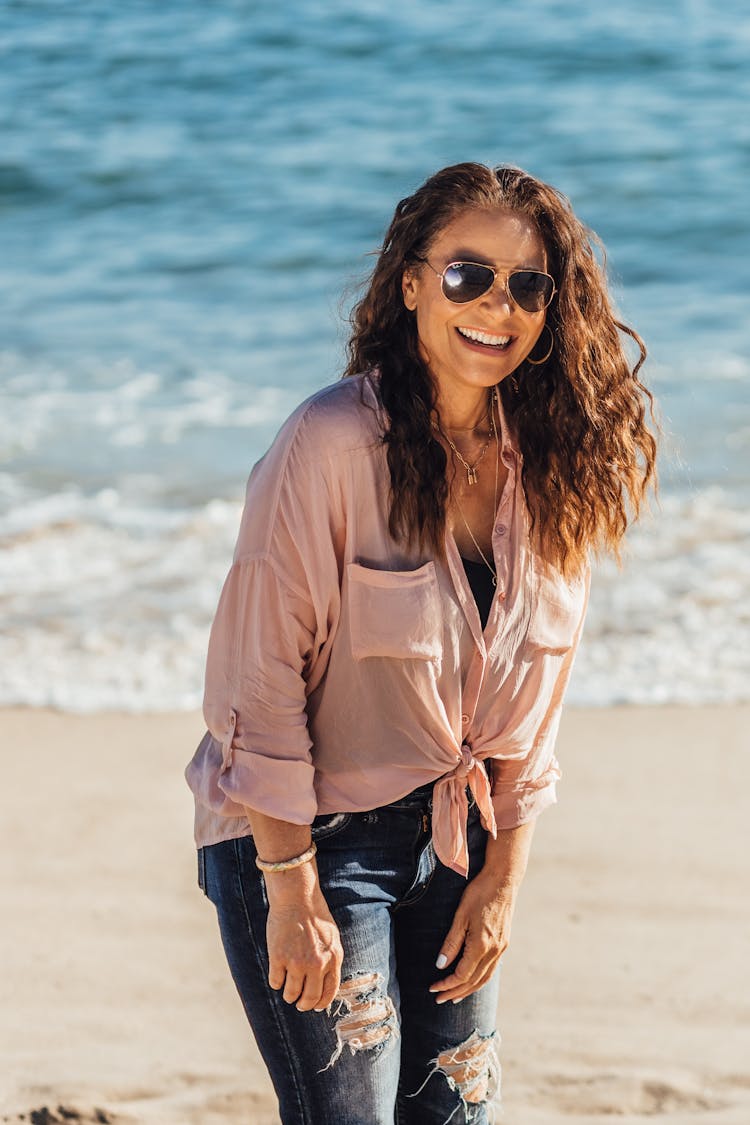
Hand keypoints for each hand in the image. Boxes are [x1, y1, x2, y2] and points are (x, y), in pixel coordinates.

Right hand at [265, 869, 343, 1012]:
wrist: (297, 897)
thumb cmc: (315, 915)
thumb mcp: (332, 938)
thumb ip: (331, 959)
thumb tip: (327, 982)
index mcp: (333, 959)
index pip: (329, 993)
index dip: (321, 1003)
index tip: (315, 1006)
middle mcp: (316, 964)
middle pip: (310, 998)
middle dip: (303, 1005)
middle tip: (298, 1003)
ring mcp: (296, 962)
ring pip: (291, 994)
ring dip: (289, 995)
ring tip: (288, 991)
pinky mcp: (278, 958)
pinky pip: (275, 982)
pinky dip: (276, 982)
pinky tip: (277, 975)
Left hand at [429, 872, 515, 1003]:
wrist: (503, 880)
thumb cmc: (478, 894)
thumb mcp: (460, 916)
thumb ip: (451, 942)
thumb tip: (440, 965)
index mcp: (481, 945)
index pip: (462, 975)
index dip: (446, 984)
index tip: (433, 988)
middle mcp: (494, 951)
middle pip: (473, 981)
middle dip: (455, 992)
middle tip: (439, 999)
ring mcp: (501, 948)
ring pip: (484, 978)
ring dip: (468, 990)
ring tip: (454, 996)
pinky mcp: (504, 943)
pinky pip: (492, 969)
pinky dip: (480, 979)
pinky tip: (472, 979)